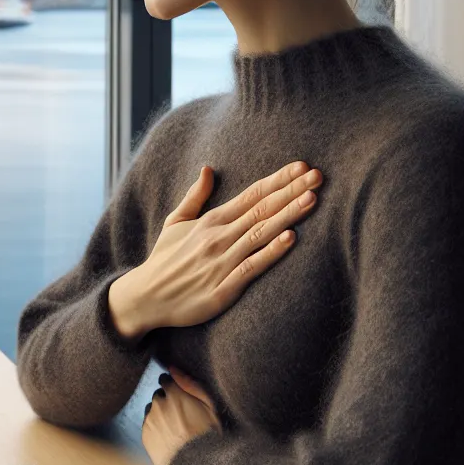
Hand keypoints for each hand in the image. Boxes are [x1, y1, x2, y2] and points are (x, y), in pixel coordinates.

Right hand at [108, 161, 321, 339]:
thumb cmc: (163, 259)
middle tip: (318, 175)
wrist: (145, 297)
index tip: (301, 166)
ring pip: (260, 234)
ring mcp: (221, 262)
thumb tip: (208, 168)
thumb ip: (195, 196)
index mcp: (210, 221)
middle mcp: (218, 237)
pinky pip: (251, 267)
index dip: (278, 180)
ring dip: (287, 215)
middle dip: (291, 191)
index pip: (251, 194)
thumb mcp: (174, 222)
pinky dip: (271, 252)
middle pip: (261, 209)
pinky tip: (290, 238)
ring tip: (312, 199)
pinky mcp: (223, 288)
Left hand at [142, 366, 220, 464]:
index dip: (175, 387)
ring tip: (175, 427)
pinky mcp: (145, 434)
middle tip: (181, 415)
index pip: (166, 378)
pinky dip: (155, 426)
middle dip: (167, 400)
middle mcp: (159, 404)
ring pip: (152, 408)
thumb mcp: (210, 407)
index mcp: (175, 394)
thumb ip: (191, 384)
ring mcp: (150, 420)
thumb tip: (172, 368)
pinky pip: (147, 423)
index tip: (182, 396)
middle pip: (158, 394)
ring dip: (160, 413)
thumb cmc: (207, 436)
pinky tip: (169, 436)